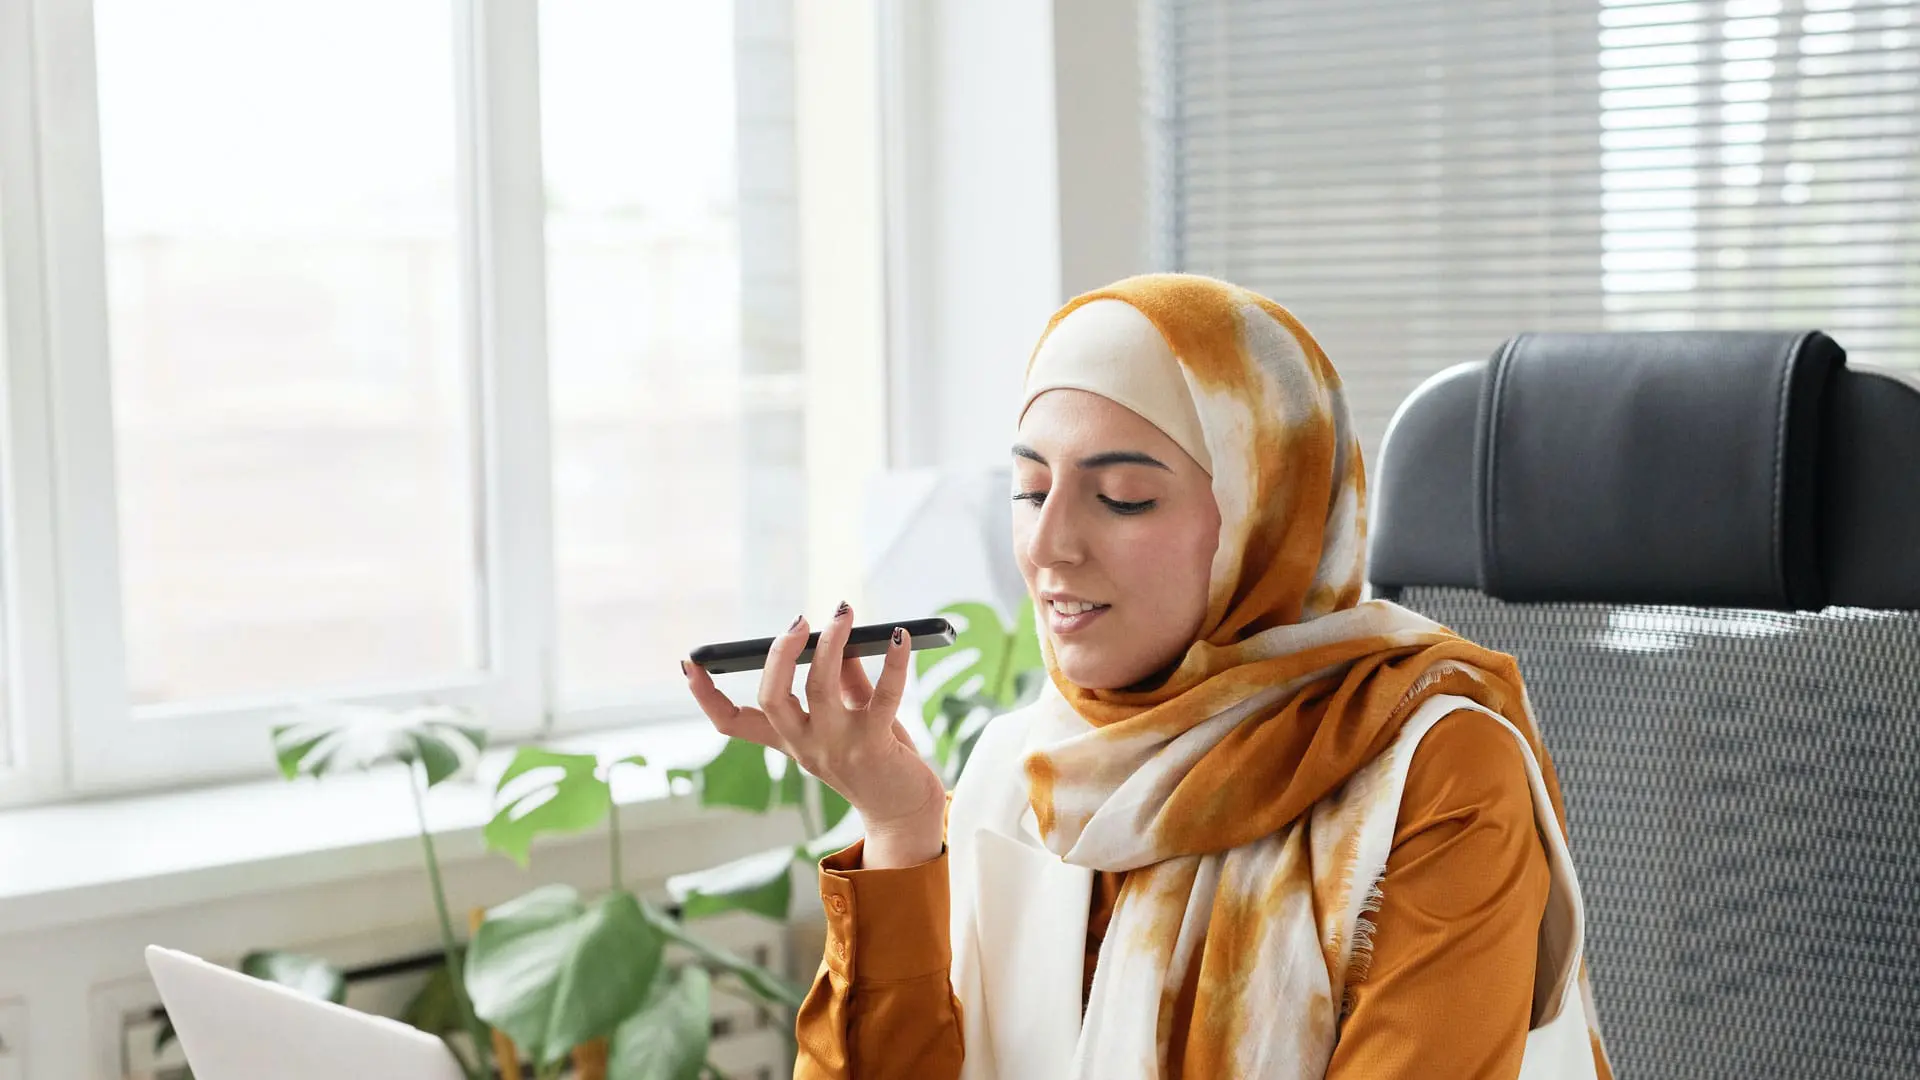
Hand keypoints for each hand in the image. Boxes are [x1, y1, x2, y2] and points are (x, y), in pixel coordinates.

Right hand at [682, 603, 946, 867]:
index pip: (733, 723)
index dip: (706, 696)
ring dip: (831, 643)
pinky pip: (884, 697)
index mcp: (791, 739)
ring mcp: (838, 747)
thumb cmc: (878, 758)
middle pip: (772, 698)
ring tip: (844, 613)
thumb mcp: (851, 716)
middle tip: (798, 622)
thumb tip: (838, 635)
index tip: (689, 664)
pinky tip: (900, 638)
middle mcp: (806, 745)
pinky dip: (894, 663)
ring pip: (820, 687)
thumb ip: (843, 678)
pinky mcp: (875, 746)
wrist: (905, 813)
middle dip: (779, 654)